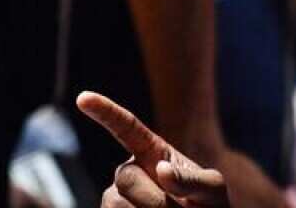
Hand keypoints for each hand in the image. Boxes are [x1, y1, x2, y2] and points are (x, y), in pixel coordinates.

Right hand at [77, 91, 234, 207]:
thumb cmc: (207, 205)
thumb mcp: (211, 189)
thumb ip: (192, 179)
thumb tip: (160, 169)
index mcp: (151, 152)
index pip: (126, 127)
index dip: (105, 111)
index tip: (84, 98)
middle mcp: (129, 171)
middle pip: (125, 178)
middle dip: (154, 200)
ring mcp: (116, 197)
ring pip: (116, 204)